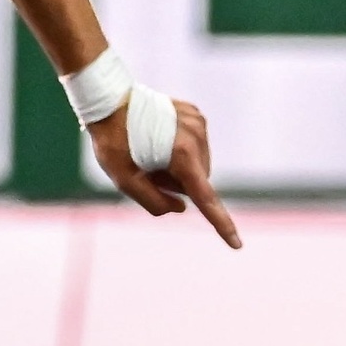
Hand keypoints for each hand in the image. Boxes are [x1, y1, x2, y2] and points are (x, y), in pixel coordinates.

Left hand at [92, 100, 242, 248]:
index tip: (236, 244)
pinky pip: (195, 143)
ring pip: (198, 162)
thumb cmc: (112, 142)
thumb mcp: (125, 180)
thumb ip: (154, 202)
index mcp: (181, 155)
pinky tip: (158, 137)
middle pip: (197, 179)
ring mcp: (199, 122)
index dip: (220, 224)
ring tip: (151, 150)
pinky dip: (180, 149)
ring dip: (179, 166)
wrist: (109, 101)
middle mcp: (197, 137)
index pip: (204, 198)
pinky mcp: (196, 114)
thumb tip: (181, 208)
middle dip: (177, 183)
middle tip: (147, 169)